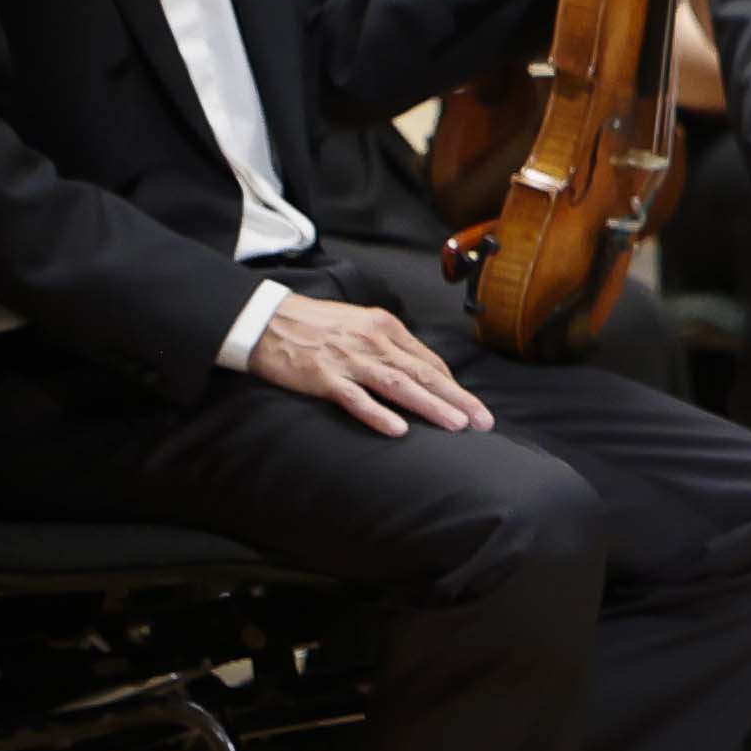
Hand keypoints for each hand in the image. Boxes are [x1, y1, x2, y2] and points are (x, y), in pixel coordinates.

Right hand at [247, 291, 491, 436]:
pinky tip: (399, 430)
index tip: (471, 405)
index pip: (428, 360)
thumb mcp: (360, 324)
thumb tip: (417, 370)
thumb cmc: (316, 324)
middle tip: (483, 421)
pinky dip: (378, 414)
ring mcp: (349, 359)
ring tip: (457, 426)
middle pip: (424, 374)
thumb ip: (388, 345)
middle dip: (457, 399)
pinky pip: (355, 399)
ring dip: (431, 407)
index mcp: (386, 327)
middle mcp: (374, 341)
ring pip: (399, 386)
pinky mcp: (323, 377)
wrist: (266, 320)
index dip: (452, 384)